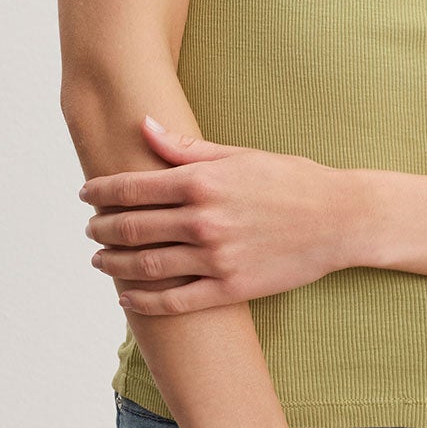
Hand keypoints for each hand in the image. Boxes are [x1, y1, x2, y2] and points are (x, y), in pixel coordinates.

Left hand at [80, 115, 372, 314]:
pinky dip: (144, 301)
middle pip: (132, 228)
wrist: (340, 219)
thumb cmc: (292, 180)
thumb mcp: (240, 155)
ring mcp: (216, 258)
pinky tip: (127, 298)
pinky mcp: (230, 289)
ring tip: (99, 258)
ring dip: (113, 263)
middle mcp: (204, 220)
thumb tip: (144, 125)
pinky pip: (174, 300)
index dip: (101, 191)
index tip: (86, 193)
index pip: (133, 188)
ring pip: (145, 265)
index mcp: (203, 182)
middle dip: (101, 227)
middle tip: (90, 226)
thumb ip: (186, 148)